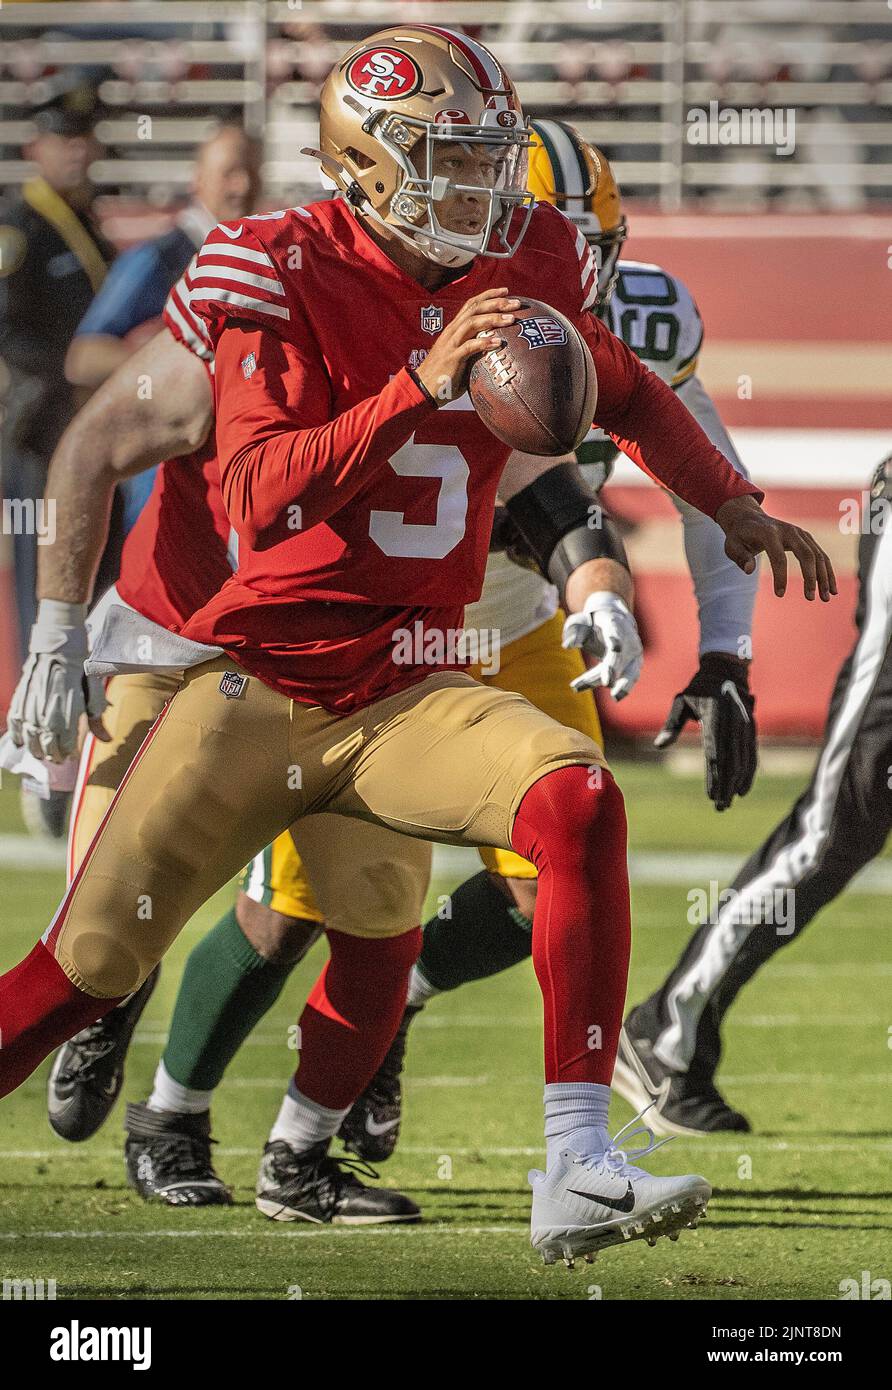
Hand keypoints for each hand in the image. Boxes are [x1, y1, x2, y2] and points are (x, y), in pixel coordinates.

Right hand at [6, 600, 107, 762]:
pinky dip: (16, 734)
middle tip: (58, 758)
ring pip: (29, 736)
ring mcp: (32, 704)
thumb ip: (97, 717)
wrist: (60, 644)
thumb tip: (106, 740)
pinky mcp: (21, 696)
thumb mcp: (95, 690)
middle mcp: (48, 710)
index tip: (71, 755)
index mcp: (68, 710)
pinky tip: (20, 742)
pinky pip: (15, 721)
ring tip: (42, 754)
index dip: (68, 753)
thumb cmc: (82, 667)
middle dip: (53, 755)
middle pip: (46, 744)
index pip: (66, 743)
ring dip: (35, 749)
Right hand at [414, 288, 519, 403]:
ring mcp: (451, 344)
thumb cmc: (444, 376)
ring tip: (511, 319)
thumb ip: (475, 351)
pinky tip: (498, 343)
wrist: (423, 389)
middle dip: (496, 303)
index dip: (489, 295)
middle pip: (475, 309)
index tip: (506, 291)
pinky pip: (469, 347)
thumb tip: (496, 353)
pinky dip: (484, 343)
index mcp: (454, 329)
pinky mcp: (451, 358)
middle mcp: (452, 332)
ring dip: (493, 318)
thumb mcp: (461, 358)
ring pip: (472, 323)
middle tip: (516, 303)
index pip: (471, 304)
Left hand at [562, 591, 642, 699]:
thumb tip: (567, 646)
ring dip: (624, 684)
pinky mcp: (633, 666)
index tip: (615, 648)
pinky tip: (612, 696)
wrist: (614, 621)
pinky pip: (626, 678)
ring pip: (631, 671)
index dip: (615, 640)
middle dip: (613, 668)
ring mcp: (633, 654)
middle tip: (605, 682)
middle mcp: (628, 640)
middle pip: (620, 656)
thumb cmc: (592, 623)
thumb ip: (574, 633)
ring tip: (616, 697)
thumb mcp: (580, 623)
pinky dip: (620, 687)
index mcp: (614, 625)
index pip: (616, 632)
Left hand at [654, 652, 755, 810]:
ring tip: (729, 801)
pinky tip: (743, 788)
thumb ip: (671, 724)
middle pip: (731, 763)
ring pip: (744, 761)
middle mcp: (733, 724)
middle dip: (726, 787)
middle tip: (720, 807)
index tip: (712, 797)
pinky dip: (749, 772)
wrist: (727, 670)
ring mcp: (745, 727)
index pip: (714, 755)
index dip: (714, 778)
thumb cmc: (699, 688)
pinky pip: (752, 754)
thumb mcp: (681, 701)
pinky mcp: (752, 728)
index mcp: (714, 718)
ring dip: (738, 783)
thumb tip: (660, 745)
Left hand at [715, 495, 835, 600]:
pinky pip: (820, 555)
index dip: (780, 576)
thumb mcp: (732, 545)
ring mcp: (800, 534)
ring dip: (824, 577)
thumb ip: (740, 557)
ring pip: (818, 555)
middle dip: (810, 577)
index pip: (778, 557)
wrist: (750, 518)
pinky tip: (831, 589)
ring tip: (826, 598)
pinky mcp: (806, 538)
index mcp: (769, 533)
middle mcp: (789, 531)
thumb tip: (749, 570)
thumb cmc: (739, 536)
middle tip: (810, 598)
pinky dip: (827, 572)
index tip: (779, 595)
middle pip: (806, 554)